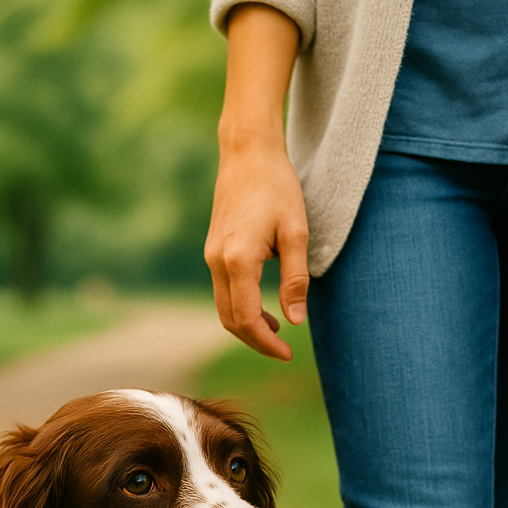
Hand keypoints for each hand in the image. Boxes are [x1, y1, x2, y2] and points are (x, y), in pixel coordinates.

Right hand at [204, 3, 308, 360]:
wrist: (247, 154)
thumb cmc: (277, 188)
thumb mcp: (296, 233)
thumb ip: (295, 279)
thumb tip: (295, 321)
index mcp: (238, 261)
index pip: (247, 319)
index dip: (266, 343)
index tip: (288, 353)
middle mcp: (217, 263)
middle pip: (230, 321)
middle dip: (255, 341)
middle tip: (283, 350)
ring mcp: (211, 258)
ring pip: (223, 309)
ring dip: (247, 326)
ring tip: (276, 329)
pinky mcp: (213, 252)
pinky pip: (223, 293)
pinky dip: (240, 308)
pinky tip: (263, 305)